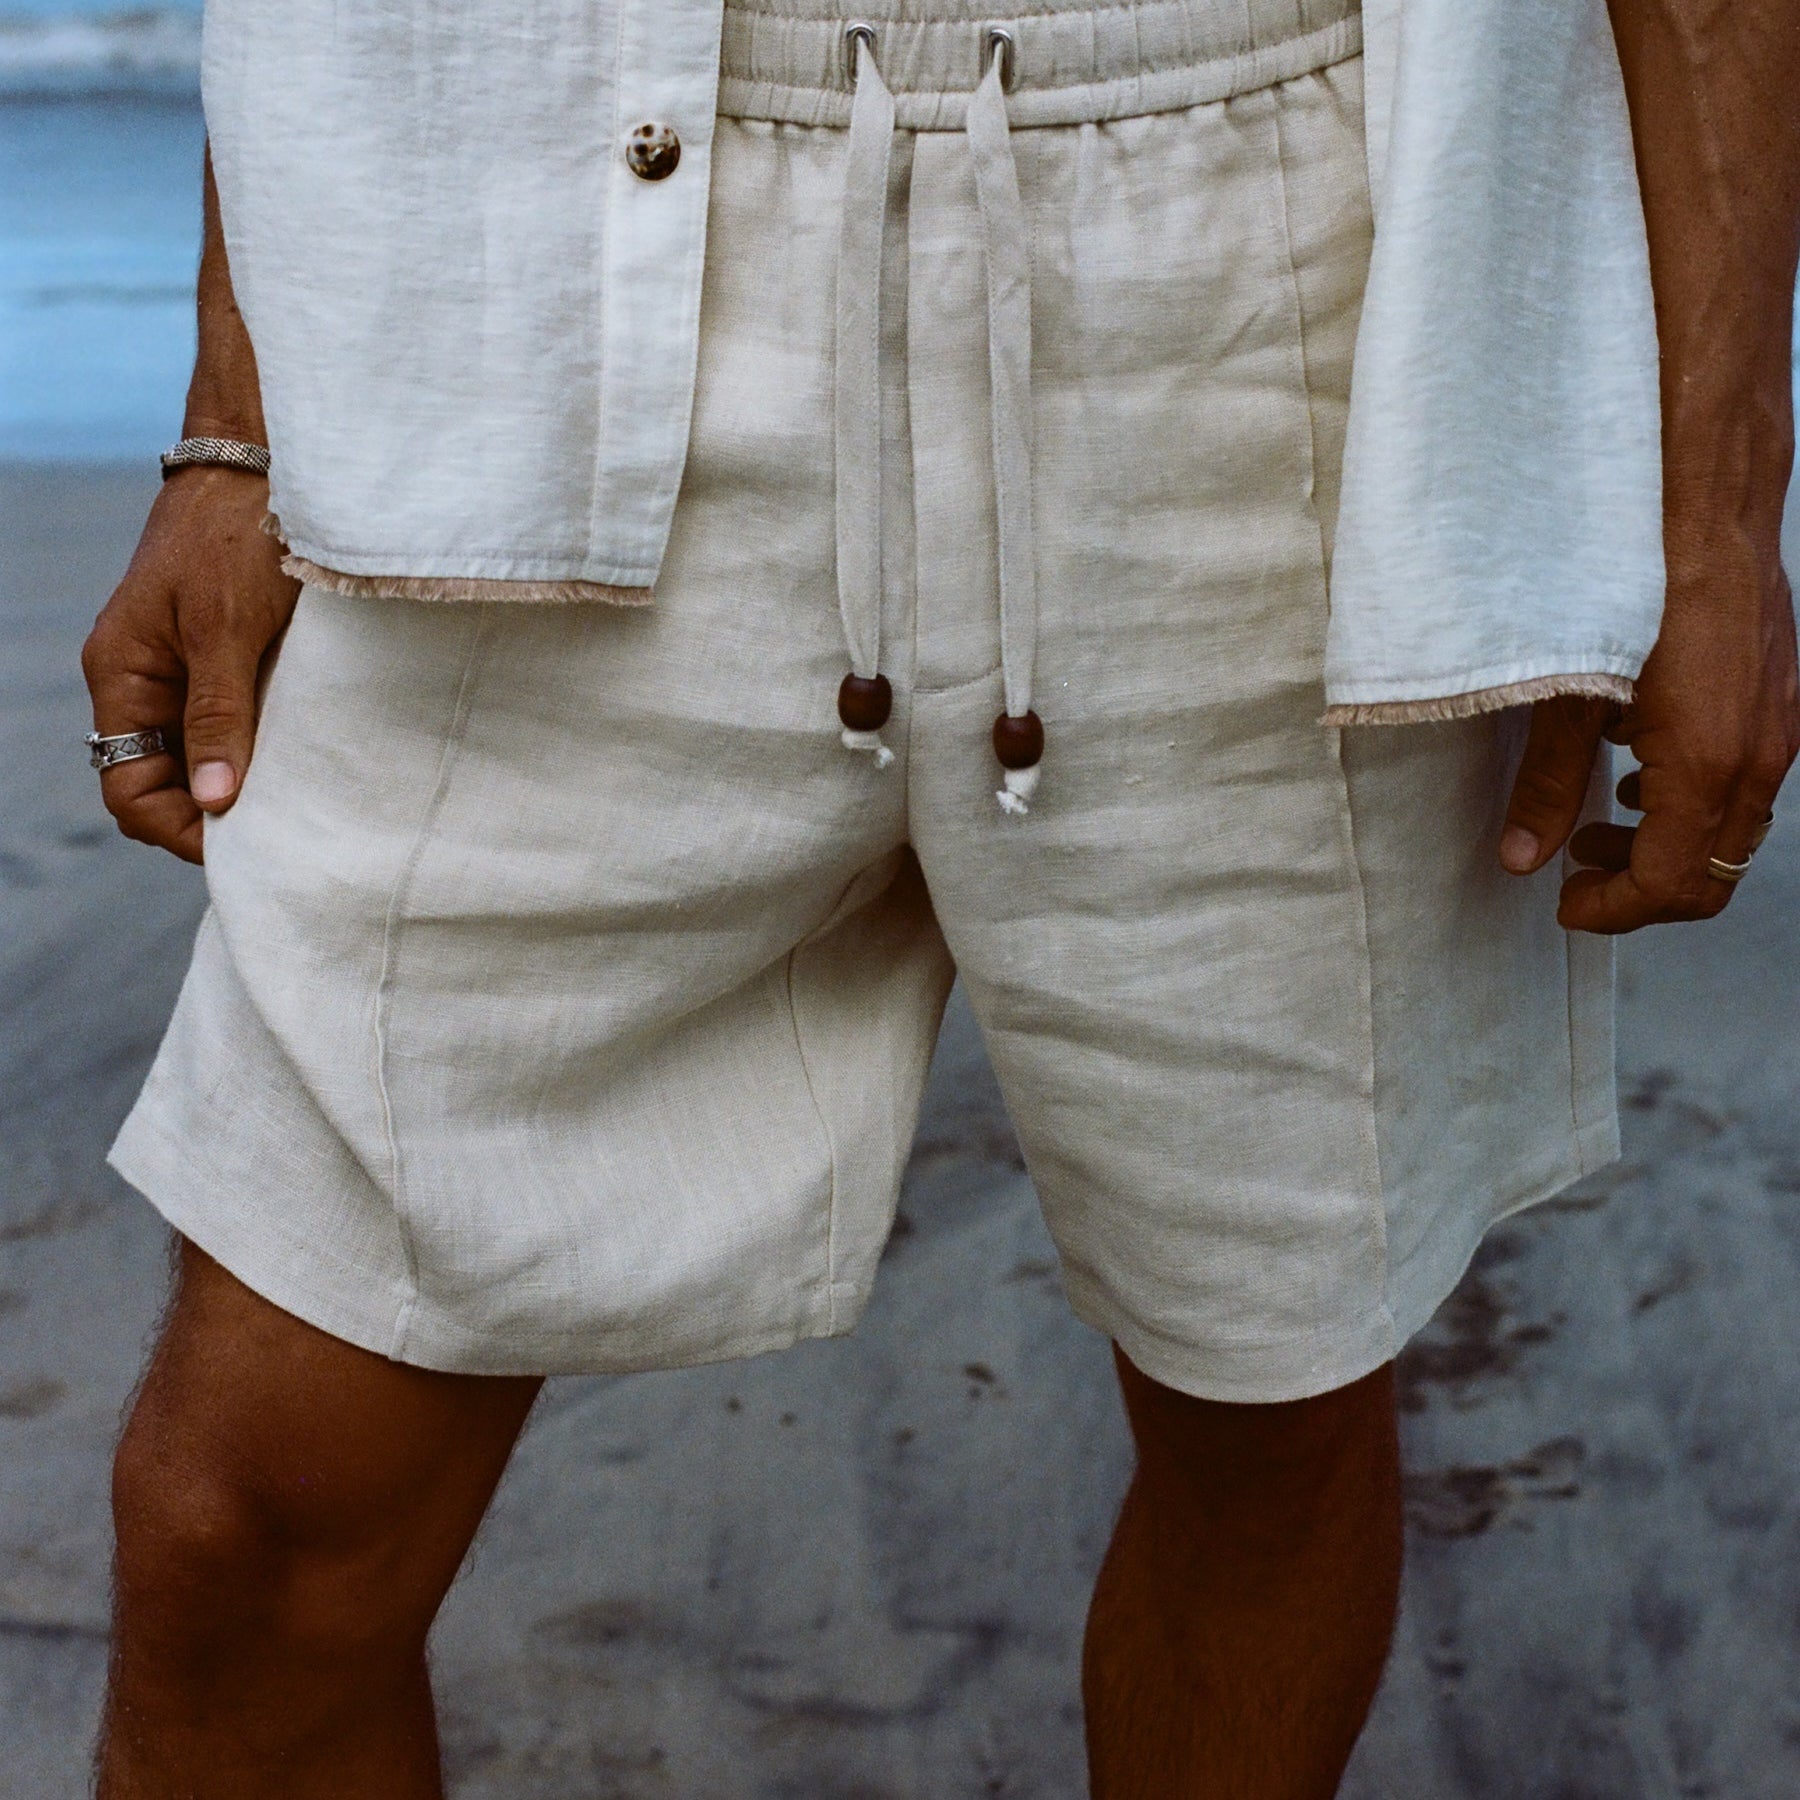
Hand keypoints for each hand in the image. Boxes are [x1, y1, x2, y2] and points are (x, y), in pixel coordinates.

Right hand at [81, 465, 299, 863]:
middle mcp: (148, 681)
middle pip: (166, 784)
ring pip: (205, 759)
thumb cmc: (238, 532)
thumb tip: (215, 803)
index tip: (245, 844)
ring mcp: (188, 671)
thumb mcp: (228, 628)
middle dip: (216, 816)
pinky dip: (267, 751)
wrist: (265, 463)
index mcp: (122, 675)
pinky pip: (236, 725)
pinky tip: (307, 763)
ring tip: (301, 804)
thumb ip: (219, 714)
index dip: (180, 829)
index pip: (127, 789)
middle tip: (283, 835)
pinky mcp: (231, 658)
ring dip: (247, 785)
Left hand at [1497, 528, 1799, 932]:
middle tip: (1576, 875)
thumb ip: (1545, 784)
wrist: (1703, 507)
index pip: (1668, 885)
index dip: (1612, 910)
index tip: (1565, 905)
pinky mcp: (1777, 705)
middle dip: (1639, 892)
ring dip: (1663, 850)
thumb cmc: (1634, 589)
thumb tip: (1521, 858)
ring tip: (1594, 829)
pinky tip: (1635, 777)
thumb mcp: (1569, 695)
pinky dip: (1690, 807)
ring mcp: (1778, 732)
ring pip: (1730, 835)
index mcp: (1708, 767)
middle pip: (1710, 877)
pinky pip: (1744, 787)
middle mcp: (1758, 759)